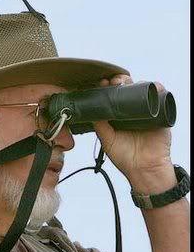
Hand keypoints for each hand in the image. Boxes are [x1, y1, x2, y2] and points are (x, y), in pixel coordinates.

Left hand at [93, 74, 175, 192]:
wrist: (145, 170)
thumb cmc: (126, 158)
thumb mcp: (107, 140)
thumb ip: (100, 126)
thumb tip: (91, 111)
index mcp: (118, 116)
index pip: (113, 96)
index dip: (107, 88)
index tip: (101, 83)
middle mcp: (131, 112)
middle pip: (127, 89)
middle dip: (120, 81)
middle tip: (114, 82)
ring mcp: (146, 112)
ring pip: (142, 91)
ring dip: (135, 82)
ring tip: (126, 82)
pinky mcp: (159, 115)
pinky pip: (161, 98)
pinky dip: (158, 89)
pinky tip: (151, 86)